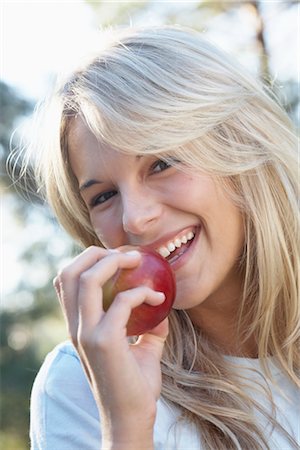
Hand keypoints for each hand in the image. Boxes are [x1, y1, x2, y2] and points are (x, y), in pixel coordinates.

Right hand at [54, 246, 168, 448]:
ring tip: (139, 262)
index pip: (66, 280)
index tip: (117, 258)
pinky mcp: (105, 342)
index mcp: (78, 326)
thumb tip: (162, 307)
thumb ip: (147, 326)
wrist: (132, 419)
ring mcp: (87, 333)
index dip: (86, 259)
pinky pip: (122, 301)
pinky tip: (159, 298)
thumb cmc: (134, 385)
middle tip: (129, 256)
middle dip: (97, 253)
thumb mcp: (140, 348)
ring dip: (115, 263)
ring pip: (88, 279)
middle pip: (70, 272)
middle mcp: (76, 327)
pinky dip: (142, 292)